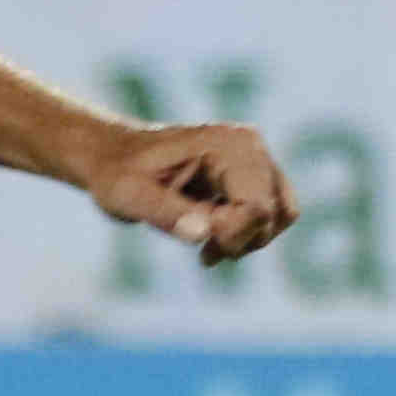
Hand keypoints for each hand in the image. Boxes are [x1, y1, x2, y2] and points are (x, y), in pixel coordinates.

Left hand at [84, 120, 292, 267]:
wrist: (115, 156)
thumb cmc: (118, 173)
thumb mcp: (130, 196)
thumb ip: (166, 214)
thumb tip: (203, 234)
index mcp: (226, 145)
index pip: (257, 205)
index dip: (233, 235)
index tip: (201, 242)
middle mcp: (250, 146)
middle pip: (274, 212)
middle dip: (240, 240)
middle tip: (202, 249)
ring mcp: (256, 158)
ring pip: (280, 215)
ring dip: (247, 240)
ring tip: (207, 247)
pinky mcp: (254, 174)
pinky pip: (272, 215)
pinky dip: (248, 235)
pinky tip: (211, 241)